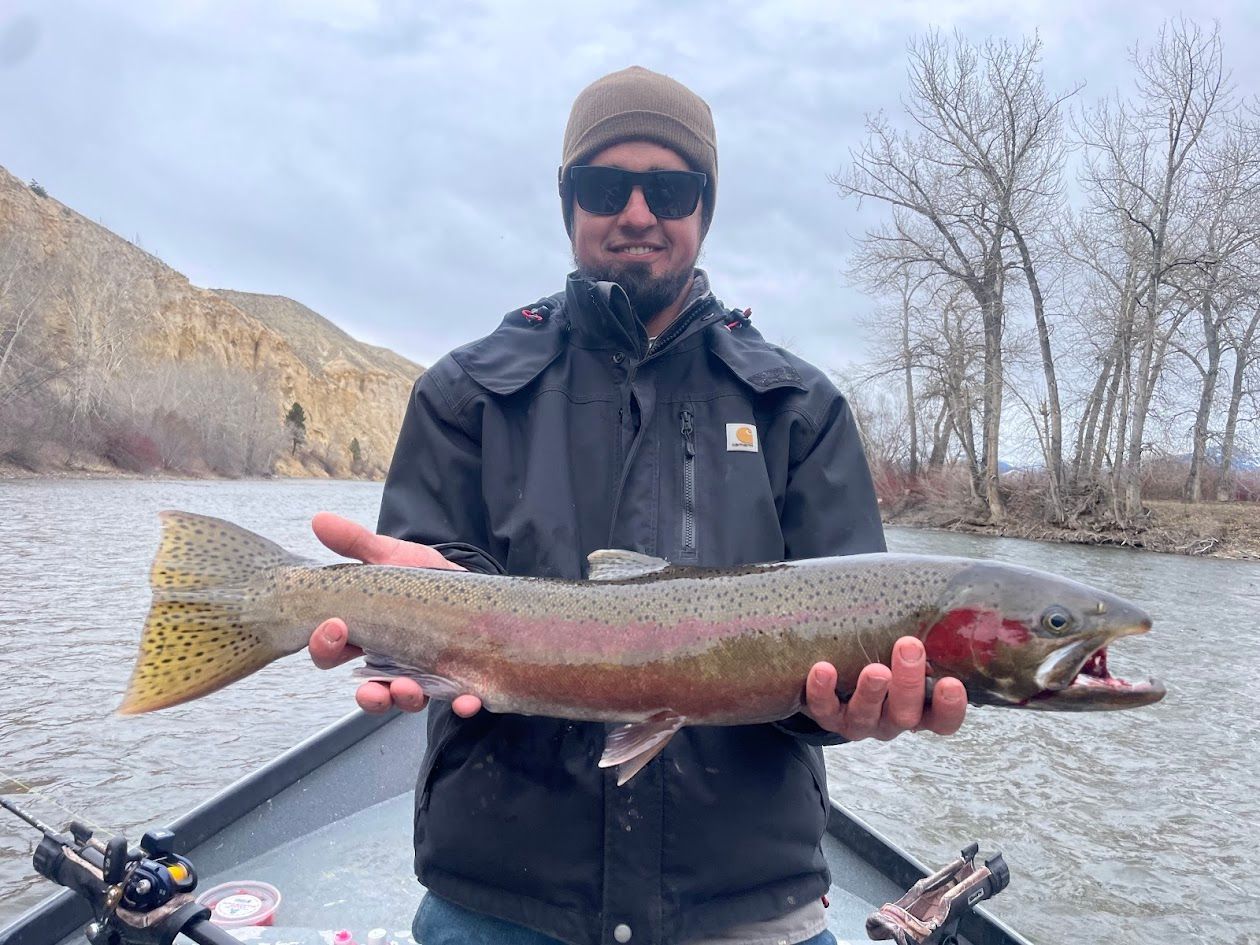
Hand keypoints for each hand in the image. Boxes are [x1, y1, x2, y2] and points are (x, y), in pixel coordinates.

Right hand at [307, 512, 482, 717]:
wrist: (471, 585)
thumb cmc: (423, 577)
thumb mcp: (390, 557)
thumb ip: (356, 543)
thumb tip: (320, 519)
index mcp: (364, 633)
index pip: (331, 650)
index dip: (325, 646)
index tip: (334, 627)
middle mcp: (388, 661)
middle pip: (366, 688)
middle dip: (367, 692)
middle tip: (374, 683)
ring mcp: (421, 675)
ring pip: (404, 699)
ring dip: (403, 700)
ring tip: (410, 689)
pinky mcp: (455, 680)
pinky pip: (455, 699)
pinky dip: (461, 704)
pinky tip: (467, 699)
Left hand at [803, 636, 965, 740]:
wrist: (836, 677)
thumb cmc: (883, 653)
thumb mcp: (904, 649)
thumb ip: (920, 632)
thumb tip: (934, 591)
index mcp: (919, 708)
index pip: (943, 719)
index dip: (950, 708)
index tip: (951, 683)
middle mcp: (892, 719)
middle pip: (907, 714)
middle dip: (908, 683)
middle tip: (909, 647)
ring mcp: (859, 721)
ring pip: (866, 715)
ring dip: (870, 691)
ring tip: (874, 670)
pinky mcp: (827, 716)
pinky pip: (823, 708)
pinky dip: (822, 690)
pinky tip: (823, 669)